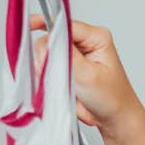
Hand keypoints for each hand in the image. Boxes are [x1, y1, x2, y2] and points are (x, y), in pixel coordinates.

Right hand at [29, 15, 144, 142]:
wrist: (115, 120)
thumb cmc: (112, 98)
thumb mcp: (88, 75)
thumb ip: (66, 56)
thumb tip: (47, 41)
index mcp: (96, 37)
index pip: (65, 24)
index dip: (46, 27)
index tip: (29, 26)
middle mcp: (85, 42)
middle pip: (53, 38)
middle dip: (47, 56)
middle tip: (51, 73)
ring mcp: (76, 55)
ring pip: (48, 53)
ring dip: (48, 69)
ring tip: (61, 84)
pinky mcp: (69, 68)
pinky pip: (49, 66)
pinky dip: (49, 76)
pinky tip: (57, 86)